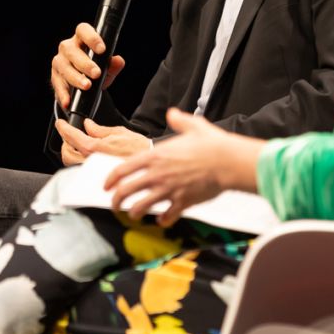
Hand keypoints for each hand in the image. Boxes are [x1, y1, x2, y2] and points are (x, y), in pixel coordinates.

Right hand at [50, 22, 124, 109]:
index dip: (92, 38)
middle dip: (85, 63)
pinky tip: (68, 100)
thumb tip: (118, 61)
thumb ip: (113, 65)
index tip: (102, 50)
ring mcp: (59, 62)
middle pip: (72, 51)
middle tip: (96, 73)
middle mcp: (68, 48)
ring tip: (87, 86)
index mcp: (81, 39)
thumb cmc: (95, 71)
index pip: (83, 30)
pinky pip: (57, 85)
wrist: (84, 87)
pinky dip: (63, 93)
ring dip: (76, 77)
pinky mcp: (55, 77)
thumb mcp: (107, 69)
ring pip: (64, 67)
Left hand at [53, 117, 151, 165]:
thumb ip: (99, 129)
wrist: (151, 164)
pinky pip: (81, 171)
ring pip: (71, 164)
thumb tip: (88, 125)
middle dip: (65, 143)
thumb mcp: (119, 131)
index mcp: (96, 147)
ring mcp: (94, 171)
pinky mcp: (99, 178)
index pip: (72, 136)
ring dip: (70, 153)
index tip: (61, 124)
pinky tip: (86, 156)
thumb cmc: (139, 148)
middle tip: (69, 135)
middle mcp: (92, 161)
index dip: (63, 128)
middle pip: (66, 154)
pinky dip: (79, 162)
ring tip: (77, 145)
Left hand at [103, 108, 263, 226]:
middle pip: (126, 191)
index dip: (110, 179)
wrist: (227, 162)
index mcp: (155, 156)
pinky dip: (163, 220)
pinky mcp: (182, 202)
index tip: (106, 186)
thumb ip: (179, 120)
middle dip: (116, 200)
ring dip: (134, 212)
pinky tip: (162, 220)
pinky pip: (167, 216)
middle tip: (115, 204)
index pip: (122, 170)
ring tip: (133, 214)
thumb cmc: (212, 145)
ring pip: (141, 206)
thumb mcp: (193, 126)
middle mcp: (157, 175)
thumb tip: (173, 114)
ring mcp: (168, 190)